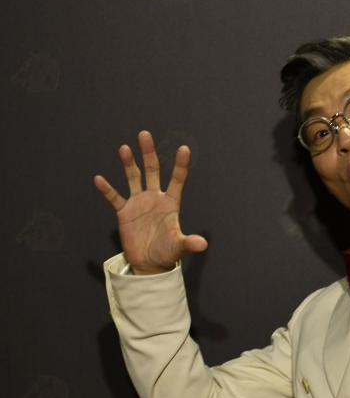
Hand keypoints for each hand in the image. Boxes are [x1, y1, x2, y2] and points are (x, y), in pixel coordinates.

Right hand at [93, 130, 206, 273]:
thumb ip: (189, 242)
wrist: (149, 263)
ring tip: (124, 148)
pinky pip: (114, 197)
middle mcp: (155, 198)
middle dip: (148, 153)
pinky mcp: (124, 212)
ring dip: (128, 164)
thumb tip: (203, 244)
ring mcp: (139, 203)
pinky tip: (99, 179)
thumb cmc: (167, 253)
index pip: (177, 180)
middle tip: (144, 134)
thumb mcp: (179, 246)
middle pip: (152, 171)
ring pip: (133, 178)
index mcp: (171, 203)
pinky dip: (107, 189)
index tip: (184, 148)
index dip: (180, 165)